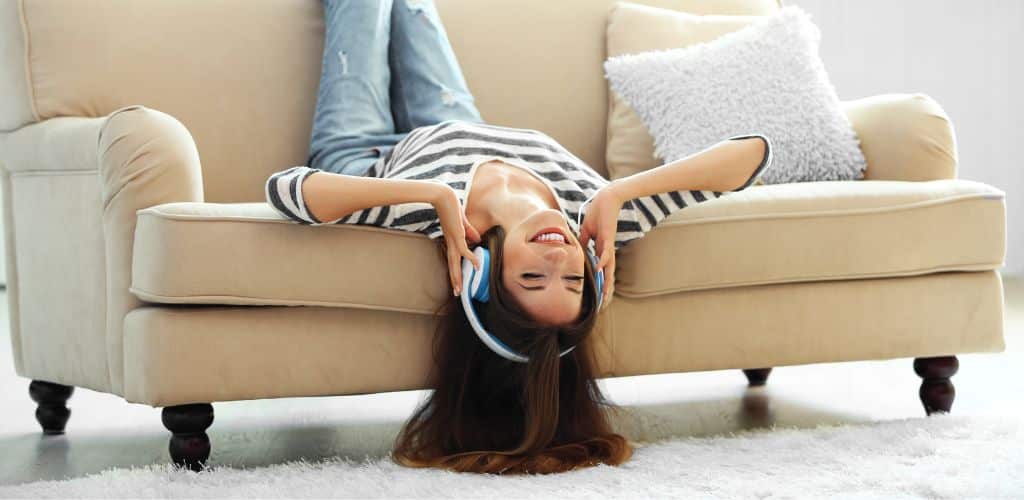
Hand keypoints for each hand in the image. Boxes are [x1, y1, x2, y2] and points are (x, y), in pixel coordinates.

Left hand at [431, 184, 481, 295]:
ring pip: (455, 262)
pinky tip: (477, 266)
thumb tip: (475, 240)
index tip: (457, 281)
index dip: (456, 270)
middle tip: (457, 293)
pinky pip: (465, 250)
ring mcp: (453, 239)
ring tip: (460, 289)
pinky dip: (471, 259)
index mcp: (451, 240)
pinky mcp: (457, 235)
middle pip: (453, 264)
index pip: (453, 258)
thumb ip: (469, 230)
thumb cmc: (451, 206)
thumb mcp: (462, 221)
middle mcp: (450, 242)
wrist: (442, 196)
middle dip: (455, 279)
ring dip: (458, 276)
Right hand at [577, 183, 623, 308]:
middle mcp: (605, 249)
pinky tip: (600, 271)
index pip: (600, 269)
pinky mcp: (609, 237)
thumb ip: (583, 241)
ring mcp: (608, 244)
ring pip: (608, 267)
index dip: (598, 282)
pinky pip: (606, 252)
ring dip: (606, 281)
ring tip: (604, 294)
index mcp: (600, 248)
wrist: (608, 198)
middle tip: (603, 304)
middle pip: (607, 272)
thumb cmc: (598, 212)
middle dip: (604, 288)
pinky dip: (603, 262)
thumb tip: (577, 250)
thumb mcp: (586, 230)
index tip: (596, 295)